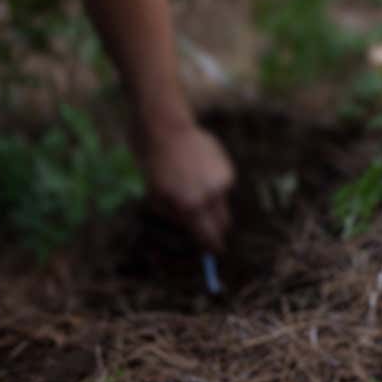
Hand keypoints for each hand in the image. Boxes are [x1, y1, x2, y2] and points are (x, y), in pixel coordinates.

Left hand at [139, 122, 234, 252]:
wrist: (166, 130)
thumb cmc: (154, 165)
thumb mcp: (156, 197)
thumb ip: (177, 215)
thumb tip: (192, 227)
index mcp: (190, 206)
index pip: (208, 236)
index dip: (212, 247)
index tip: (214, 252)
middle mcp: (210, 196)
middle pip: (223, 222)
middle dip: (217, 229)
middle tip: (210, 230)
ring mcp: (221, 180)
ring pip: (223, 202)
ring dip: (213, 203)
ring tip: (193, 187)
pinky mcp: (227, 167)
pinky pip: (223, 185)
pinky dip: (214, 185)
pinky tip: (199, 172)